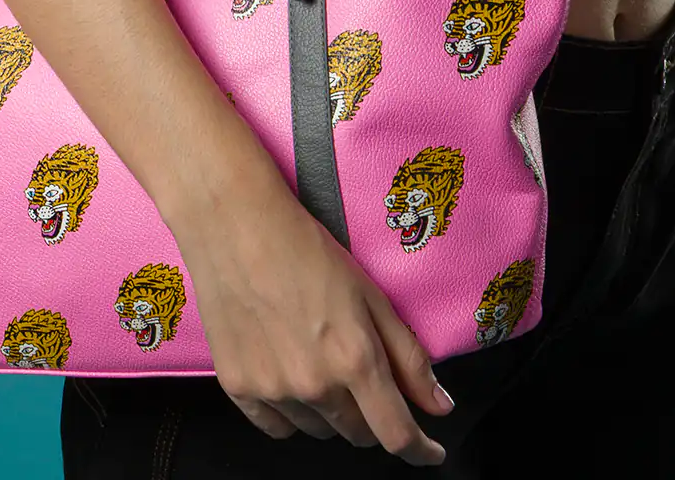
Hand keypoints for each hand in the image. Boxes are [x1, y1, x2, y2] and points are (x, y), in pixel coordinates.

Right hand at [172, 168, 454, 464]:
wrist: (234, 223)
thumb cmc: (304, 248)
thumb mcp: (370, 293)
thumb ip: (409, 356)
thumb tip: (440, 406)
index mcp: (354, 358)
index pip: (396, 434)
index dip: (420, 450)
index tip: (430, 451)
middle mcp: (314, 384)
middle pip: (358, 434)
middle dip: (373, 416)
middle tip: (363, 374)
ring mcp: (273, 390)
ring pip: (319, 430)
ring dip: (331, 411)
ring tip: (318, 357)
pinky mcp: (238, 388)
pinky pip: (278, 427)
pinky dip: (292, 412)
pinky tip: (290, 373)